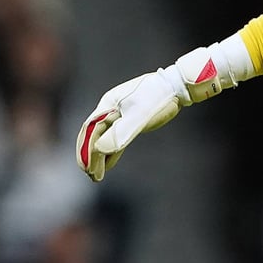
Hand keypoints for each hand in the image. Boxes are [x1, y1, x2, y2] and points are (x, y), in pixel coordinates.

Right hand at [76, 45, 236, 180]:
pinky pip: (115, 138)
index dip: (86, 151)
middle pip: (93, 136)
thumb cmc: (158, 97)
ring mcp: (119, 115)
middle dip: (89, 156)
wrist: (177, 86)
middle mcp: (110, 110)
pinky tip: (109, 164)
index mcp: (108, 106)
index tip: (87, 169)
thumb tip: (101, 149)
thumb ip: (121, 131)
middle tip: (91, 175)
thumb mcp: (140, 115)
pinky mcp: (130, 120)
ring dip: (99, 156)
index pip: (90, 132)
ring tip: (96, 175)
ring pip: (103, 138)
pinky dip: (111, 151)